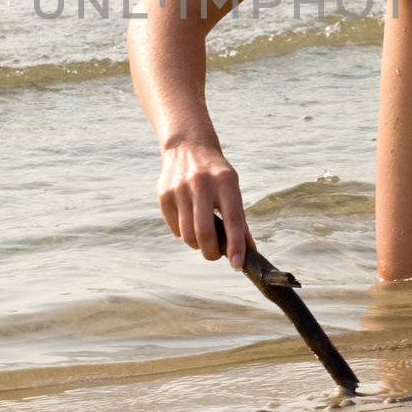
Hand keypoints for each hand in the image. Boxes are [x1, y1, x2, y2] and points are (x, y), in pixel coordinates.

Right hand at [157, 141, 250, 269]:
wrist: (187, 146)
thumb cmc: (217, 175)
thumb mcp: (233, 189)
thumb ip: (239, 220)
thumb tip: (247, 253)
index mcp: (225, 181)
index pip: (233, 219)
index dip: (235, 245)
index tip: (237, 264)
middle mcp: (201, 183)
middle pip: (204, 232)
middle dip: (211, 252)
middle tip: (215, 254)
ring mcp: (179, 188)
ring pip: (187, 235)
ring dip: (197, 245)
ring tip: (202, 236)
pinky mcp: (163, 195)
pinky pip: (174, 229)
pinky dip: (183, 233)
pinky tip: (188, 221)